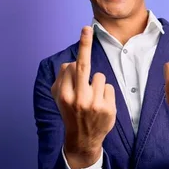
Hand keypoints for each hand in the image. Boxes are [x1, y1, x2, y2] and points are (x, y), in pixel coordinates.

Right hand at [51, 26, 116, 168]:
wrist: (82, 139)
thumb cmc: (71, 113)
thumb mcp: (59, 99)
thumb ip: (61, 80)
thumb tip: (69, 63)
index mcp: (64, 95)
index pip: (71, 67)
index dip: (77, 61)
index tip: (85, 32)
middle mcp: (78, 98)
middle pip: (82, 66)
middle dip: (84, 45)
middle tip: (87, 29)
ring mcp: (94, 104)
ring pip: (100, 76)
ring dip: (97, 83)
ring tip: (92, 98)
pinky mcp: (108, 108)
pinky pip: (109, 87)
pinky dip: (106, 93)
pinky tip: (100, 104)